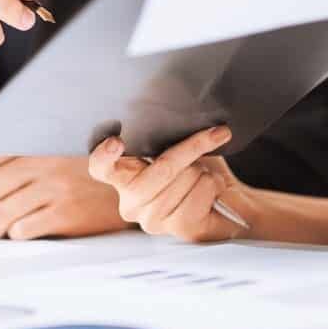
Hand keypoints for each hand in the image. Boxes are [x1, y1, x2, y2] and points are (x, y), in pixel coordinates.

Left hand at [0, 157, 128, 239]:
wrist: (129, 181)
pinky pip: (23, 230)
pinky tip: (24, 231)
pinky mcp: (68, 211)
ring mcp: (55, 186)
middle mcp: (40, 161)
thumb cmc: (78, 172)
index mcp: (29, 143)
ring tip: (0, 229)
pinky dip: (15, 235)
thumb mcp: (41, 158)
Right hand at [89, 127, 258, 242]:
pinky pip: (201, 192)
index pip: (101, 168)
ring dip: (204, 171)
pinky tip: (210, 191)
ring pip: (187, 178)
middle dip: (192, 148)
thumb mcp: (175, 145)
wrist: (226, 202)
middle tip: (214, 135)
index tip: (116, 141)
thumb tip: (164, 100)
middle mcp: (131, 203)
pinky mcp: (179, 229)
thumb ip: (161, 135)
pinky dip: (214, 184)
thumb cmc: (195, 169)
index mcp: (122, 177)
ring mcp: (154, 220)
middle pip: (162, 168)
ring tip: (203, 177)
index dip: (104, 155)